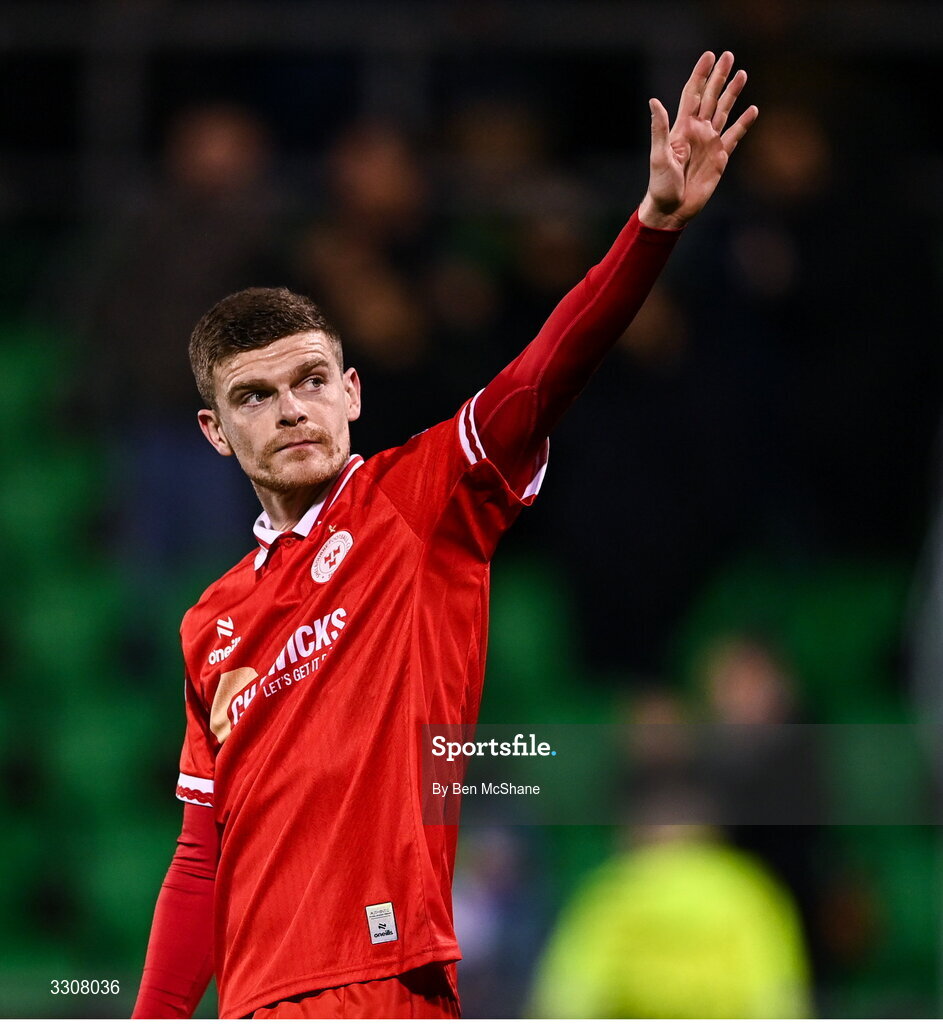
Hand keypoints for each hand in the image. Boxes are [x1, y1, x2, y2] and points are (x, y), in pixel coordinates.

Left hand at [638, 51, 757, 229]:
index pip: (692, 94)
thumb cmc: (661, 185)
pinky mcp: (720, 157)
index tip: (709, 56)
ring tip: (742, 74)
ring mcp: (710, 142)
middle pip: (710, 97)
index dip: (700, 75)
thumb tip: (654, 101)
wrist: (672, 209)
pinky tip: (752, 110)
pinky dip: (744, 123)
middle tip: (728, 55)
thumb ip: (660, 128)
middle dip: (719, 76)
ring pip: (724, 111)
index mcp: (682, 128)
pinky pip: (735, 136)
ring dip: (732, 94)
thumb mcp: (659, 155)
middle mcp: (697, 131)